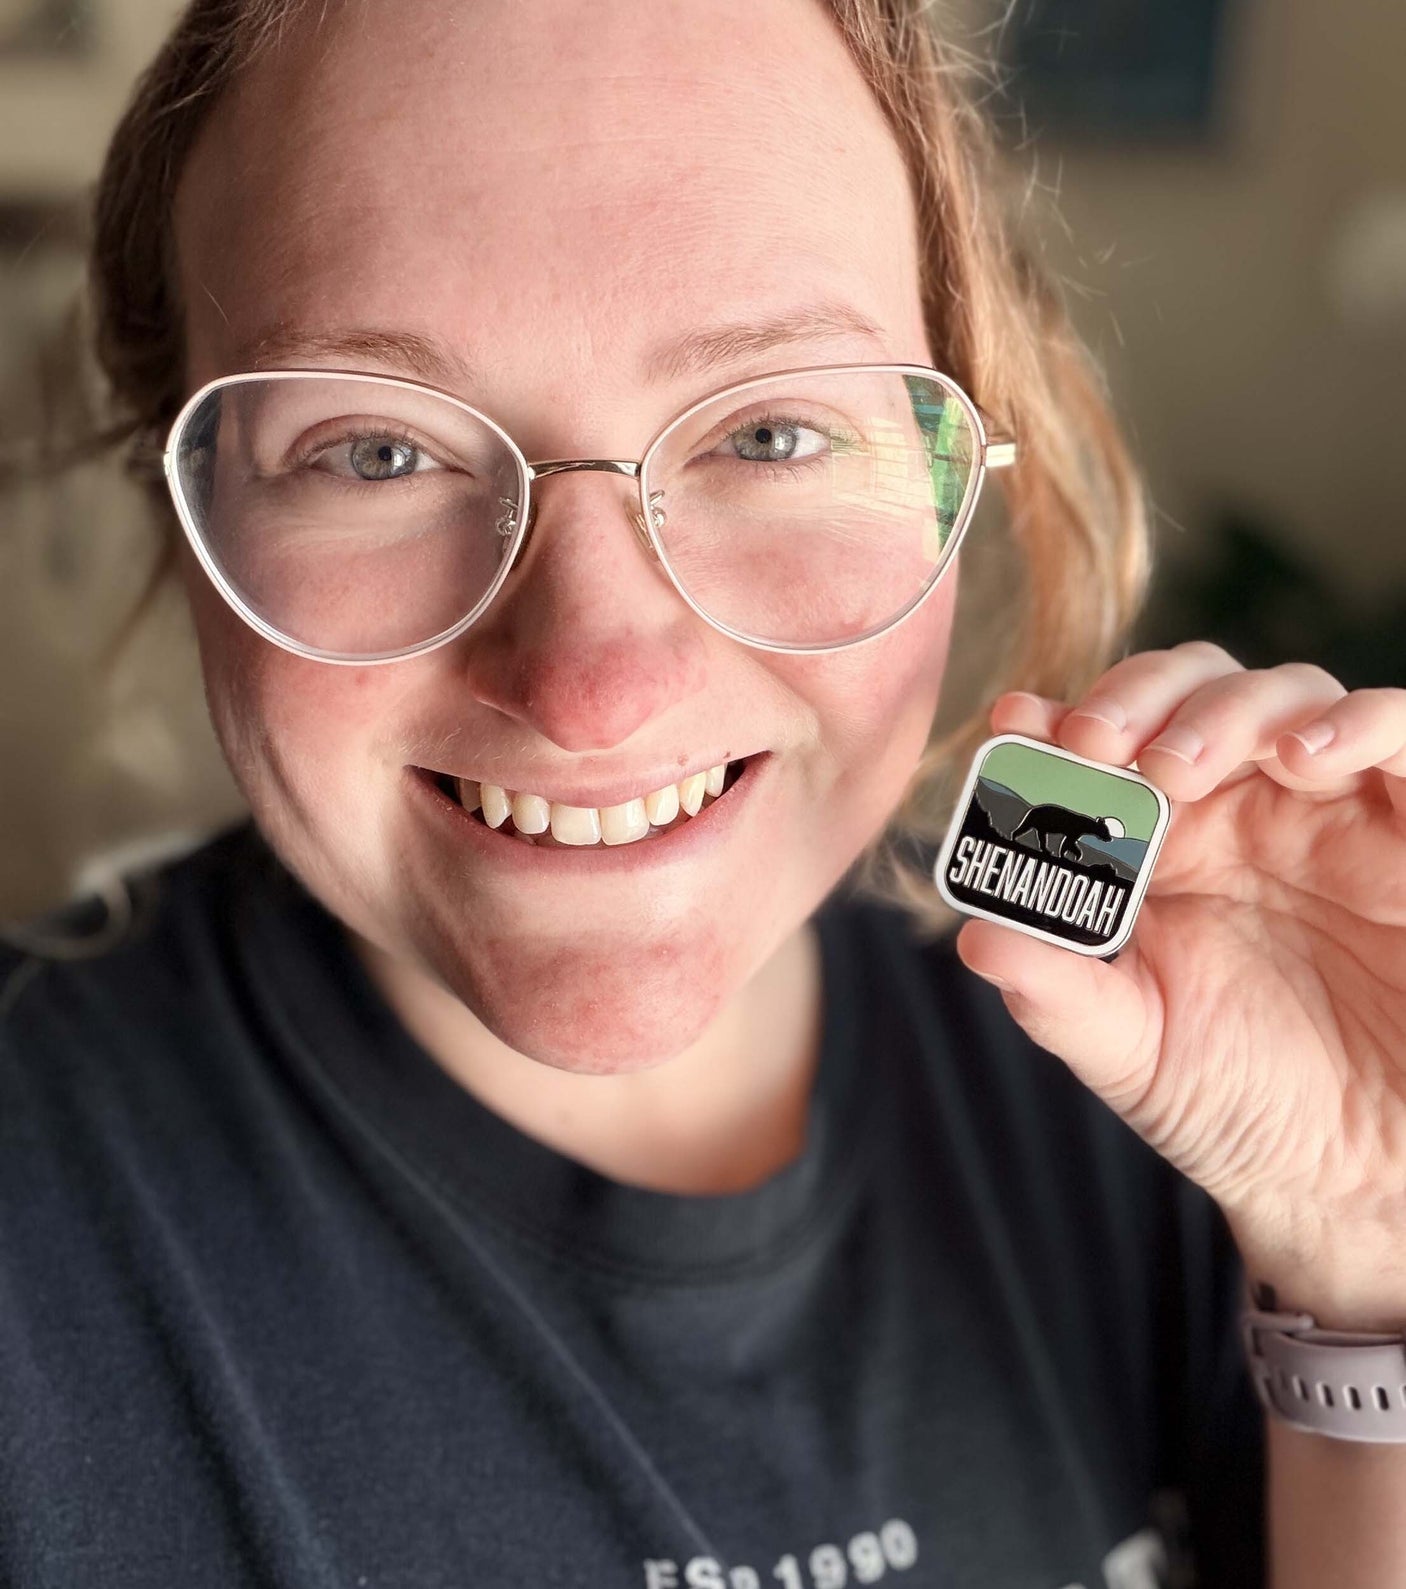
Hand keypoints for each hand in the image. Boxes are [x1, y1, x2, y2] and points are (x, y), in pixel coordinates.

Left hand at [955, 642, 1405, 1326]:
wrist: (1357, 1176)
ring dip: (1223, 708)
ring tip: (1179, 766)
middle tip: (1094, 742)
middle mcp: (1242, 811)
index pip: (1106, 748)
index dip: (1055, 721)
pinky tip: (1300, 758)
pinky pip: (1400, 734)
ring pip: (1284, 695)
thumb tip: (973, 938)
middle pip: (1189, 692)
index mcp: (1162, 848)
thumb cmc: (1243, 1103)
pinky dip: (1354, 724)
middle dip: (1136, 698)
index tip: (1015, 720)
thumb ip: (1056, 993)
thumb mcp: (1134, 1053)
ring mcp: (1331, 810)